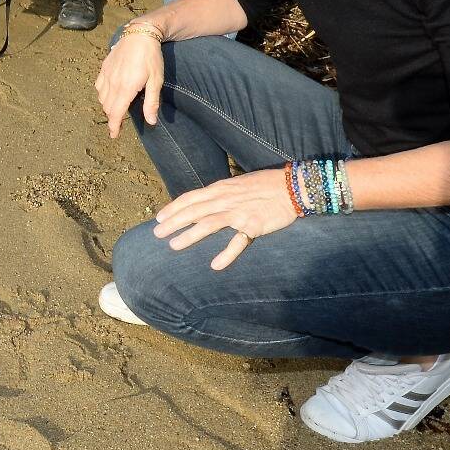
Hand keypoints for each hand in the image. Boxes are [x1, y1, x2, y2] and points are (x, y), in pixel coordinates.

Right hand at [94, 31, 163, 136]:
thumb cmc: (151, 57)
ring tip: (116, 109)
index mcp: (126, 88)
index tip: (114, 135)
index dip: (114, 126)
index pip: (116, 113)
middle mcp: (113, 83)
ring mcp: (106, 75)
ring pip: (101, 98)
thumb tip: (151, 121)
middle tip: (117, 124)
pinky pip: (98, 86)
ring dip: (107, 107)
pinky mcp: (104, 67)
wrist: (140, 34)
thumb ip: (151, 102)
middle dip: (111, 118)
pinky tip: (110, 93)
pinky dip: (102, 94)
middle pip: (107, 107)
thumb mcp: (156, 80)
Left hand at [152, 168, 298, 268]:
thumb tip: (205, 201)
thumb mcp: (237, 183)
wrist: (292, 186)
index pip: (191, 197)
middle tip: (156, 234)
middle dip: (173, 222)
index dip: (173, 207)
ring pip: (209, 224)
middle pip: (194, 211)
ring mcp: (239, 213)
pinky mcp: (254, 225)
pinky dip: (227, 254)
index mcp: (221, 188)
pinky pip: (238, 241)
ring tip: (173, 245)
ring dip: (189, 235)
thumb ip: (221, 193)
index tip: (159, 217)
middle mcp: (226, 199)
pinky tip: (215, 265)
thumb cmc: (265, 184)